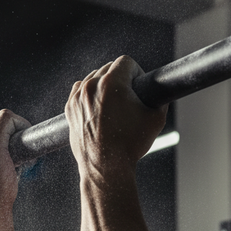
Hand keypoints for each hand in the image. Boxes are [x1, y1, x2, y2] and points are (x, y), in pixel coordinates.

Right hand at [0, 109, 30, 214]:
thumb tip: (12, 156)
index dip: (5, 132)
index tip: (15, 144)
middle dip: (12, 129)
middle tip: (23, 146)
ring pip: (3, 117)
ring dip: (17, 128)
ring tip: (24, 147)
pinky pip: (8, 119)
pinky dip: (21, 124)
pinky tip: (27, 136)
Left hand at [65, 56, 167, 175]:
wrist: (106, 167)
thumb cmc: (131, 145)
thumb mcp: (156, 119)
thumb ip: (160, 99)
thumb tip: (161, 92)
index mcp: (111, 83)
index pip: (126, 62)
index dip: (137, 72)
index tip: (139, 84)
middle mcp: (91, 86)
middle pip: (109, 68)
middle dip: (120, 79)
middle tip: (129, 97)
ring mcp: (78, 97)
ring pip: (93, 79)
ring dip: (103, 86)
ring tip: (113, 104)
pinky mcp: (70, 109)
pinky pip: (79, 91)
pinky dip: (88, 95)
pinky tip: (98, 107)